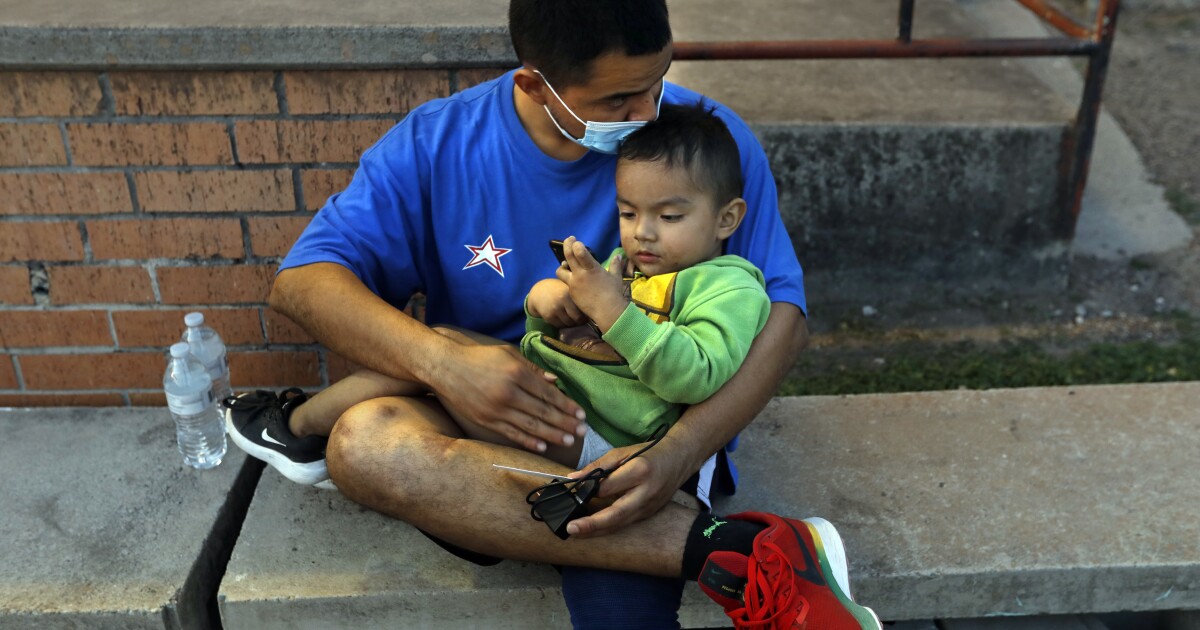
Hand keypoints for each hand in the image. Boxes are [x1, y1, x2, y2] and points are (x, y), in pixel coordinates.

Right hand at [428, 339, 586, 452]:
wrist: (444, 367)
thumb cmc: (479, 358)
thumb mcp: (507, 354)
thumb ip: (532, 368)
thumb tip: (554, 382)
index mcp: (516, 373)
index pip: (548, 394)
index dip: (567, 406)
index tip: (581, 415)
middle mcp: (508, 392)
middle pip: (543, 412)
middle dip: (565, 423)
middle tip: (582, 433)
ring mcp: (496, 409)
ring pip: (530, 426)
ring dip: (552, 435)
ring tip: (568, 441)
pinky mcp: (486, 420)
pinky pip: (511, 434)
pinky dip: (528, 441)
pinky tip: (542, 446)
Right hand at [526, 278, 587, 328]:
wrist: (540, 291)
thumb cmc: (560, 290)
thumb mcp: (570, 290)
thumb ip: (580, 298)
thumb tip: (594, 311)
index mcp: (571, 293)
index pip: (584, 310)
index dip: (587, 315)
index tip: (587, 315)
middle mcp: (564, 300)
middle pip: (578, 319)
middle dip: (580, 322)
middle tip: (580, 320)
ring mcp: (555, 309)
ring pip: (569, 324)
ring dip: (571, 324)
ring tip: (570, 319)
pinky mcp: (548, 316)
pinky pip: (559, 325)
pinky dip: (562, 324)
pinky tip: (561, 318)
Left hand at [556, 236, 628, 331]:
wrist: (607, 311)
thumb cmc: (613, 293)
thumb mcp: (616, 277)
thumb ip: (615, 265)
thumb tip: (618, 256)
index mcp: (592, 268)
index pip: (579, 252)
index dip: (575, 245)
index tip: (576, 241)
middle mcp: (580, 274)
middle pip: (568, 256)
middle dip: (567, 245)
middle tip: (568, 240)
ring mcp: (574, 284)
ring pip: (560, 270)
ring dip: (562, 265)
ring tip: (566, 264)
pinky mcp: (571, 293)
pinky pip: (566, 283)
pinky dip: (569, 279)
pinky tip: (575, 280)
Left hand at [564, 437, 693, 536]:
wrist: (680, 459)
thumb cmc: (650, 453)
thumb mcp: (623, 452)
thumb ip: (598, 466)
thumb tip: (574, 478)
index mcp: (639, 472)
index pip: (608, 487)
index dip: (588, 491)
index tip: (570, 492)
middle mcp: (646, 493)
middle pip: (616, 514)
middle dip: (592, 525)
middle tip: (571, 529)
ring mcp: (649, 507)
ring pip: (620, 524)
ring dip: (597, 531)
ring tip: (576, 533)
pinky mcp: (649, 514)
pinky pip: (625, 523)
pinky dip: (608, 527)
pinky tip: (592, 529)